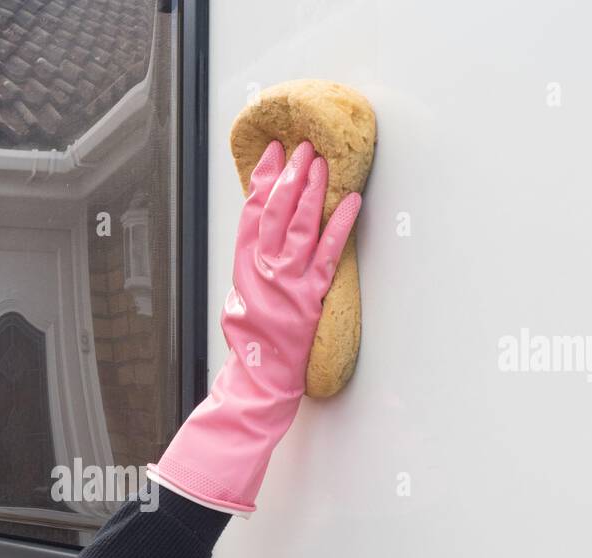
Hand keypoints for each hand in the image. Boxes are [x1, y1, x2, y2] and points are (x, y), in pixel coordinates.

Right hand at [222, 139, 361, 404]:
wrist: (260, 377)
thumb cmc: (251, 341)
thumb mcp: (238, 298)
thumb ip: (250, 265)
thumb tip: (261, 237)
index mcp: (244, 267)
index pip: (252, 213)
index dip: (263, 180)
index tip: (272, 153)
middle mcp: (263, 269)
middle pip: (276, 212)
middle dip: (289, 175)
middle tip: (301, 147)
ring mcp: (288, 281)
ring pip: (301, 225)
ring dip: (312, 191)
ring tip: (321, 163)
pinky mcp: (311, 295)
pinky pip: (329, 252)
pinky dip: (341, 225)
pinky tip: (352, 202)